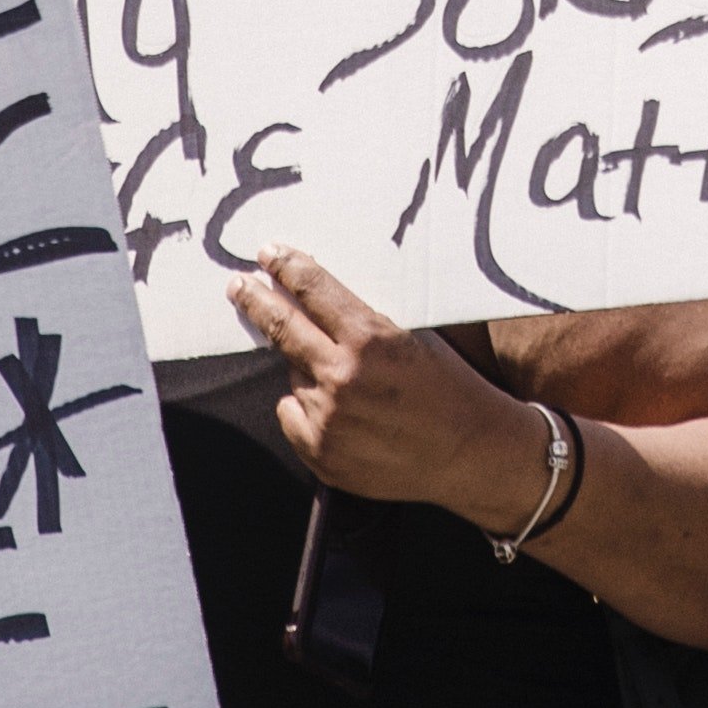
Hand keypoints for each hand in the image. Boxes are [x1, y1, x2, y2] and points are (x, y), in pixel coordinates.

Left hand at [230, 247, 542, 520]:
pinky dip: (308, 408)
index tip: (267, 254)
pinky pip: (293, 413)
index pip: (312, 289)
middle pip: (281, 327)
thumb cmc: (449, 385)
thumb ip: (362, 318)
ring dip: (308, 369)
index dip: (285, 266)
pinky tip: (344, 413)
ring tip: (352, 383)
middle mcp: (342, 378)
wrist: (470, 450)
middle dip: (255, 301)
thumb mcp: (413, 334)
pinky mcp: (321, 453)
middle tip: (237, 285)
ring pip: (294, 375)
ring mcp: (327, 419)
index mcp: (370, 338)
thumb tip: (310, 294)